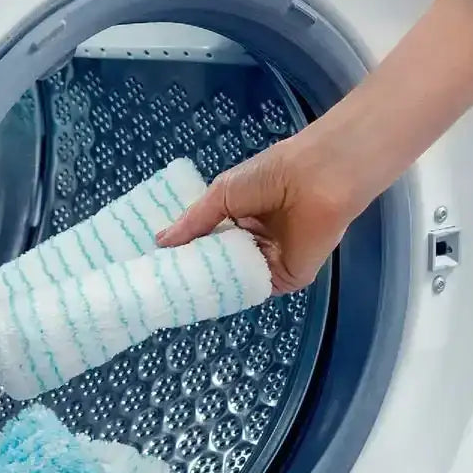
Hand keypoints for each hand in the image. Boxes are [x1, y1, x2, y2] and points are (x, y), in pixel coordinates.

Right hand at [156, 134, 356, 295]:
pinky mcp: (287, 278)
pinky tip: (205, 297)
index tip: (156, 264)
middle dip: (193, 272)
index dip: (184, 251)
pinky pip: (254, 289)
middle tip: (159, 285)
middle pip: (218, 263)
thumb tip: (160, 242)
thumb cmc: (270, 176)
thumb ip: (193, 222)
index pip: (208, 241)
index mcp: (240, 218)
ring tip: (174, 295)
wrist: (315, 180)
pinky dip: (233, 292)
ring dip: (209, 284)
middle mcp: (253, 241)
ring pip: (233, 279)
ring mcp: (269, 261)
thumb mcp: (221, 194)